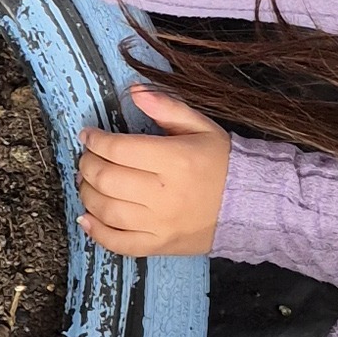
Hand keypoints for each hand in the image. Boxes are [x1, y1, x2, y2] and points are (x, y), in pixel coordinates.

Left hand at [78, 81, 230, 256]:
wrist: (251, 204)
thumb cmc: (222, 162)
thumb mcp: (200, 127)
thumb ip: (166, 107)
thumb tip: (134, 91)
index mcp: (175, 160)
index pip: (119, 149)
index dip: (95, 140)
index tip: (88, 135)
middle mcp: (165, 194)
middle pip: (107, 179)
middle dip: (88, 165)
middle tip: (87, 157)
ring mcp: (161, 223)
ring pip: (107, 210)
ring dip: (87, 193)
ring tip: (87, 182)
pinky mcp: (160, 245)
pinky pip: (119, 243)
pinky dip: (96, 232)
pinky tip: (86, 218)